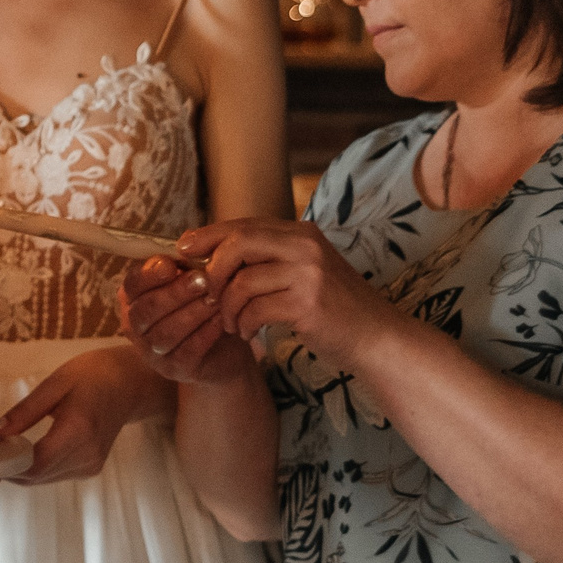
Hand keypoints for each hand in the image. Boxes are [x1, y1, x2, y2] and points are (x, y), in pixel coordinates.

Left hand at [0, 342, 174, 484]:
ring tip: (4, 447)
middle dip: (9, 466)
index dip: (6, 464)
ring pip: (43, 479)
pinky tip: (26, 450)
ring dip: (21, 469)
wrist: (128, 384)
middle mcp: (87, 455)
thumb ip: (25, 411)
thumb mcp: (55, 384)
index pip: (34, 464)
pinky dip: (36, 467)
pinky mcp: (91, 468)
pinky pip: (54, 475)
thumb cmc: (92, 375)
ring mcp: (91, 465)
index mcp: (78, 430)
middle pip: (36, 476)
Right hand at [119, 257, 258, 384]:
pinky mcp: (175, 371)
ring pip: (165, 332)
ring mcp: (153, 352)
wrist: (225, 347)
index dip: (148, 275)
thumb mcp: (195, 279)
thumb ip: (187, 262)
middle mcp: (136, 327)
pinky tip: (221, 321)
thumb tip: (186, 241)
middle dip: (175, 293)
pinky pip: (186, 352)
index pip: (131, 285)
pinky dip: (204, 334)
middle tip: (202, 279)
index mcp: (135, 298)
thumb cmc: (204, 305)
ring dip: (192, 313)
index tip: (170, 264)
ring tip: (215, 299)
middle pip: (146, 310)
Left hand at [185, 218, 395, 356]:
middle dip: (213, 270)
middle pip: (238, 243)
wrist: (377, 338)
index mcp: (303, 233)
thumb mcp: (307, 271)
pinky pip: (255, 309)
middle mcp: (305, 246)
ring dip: (228, 307)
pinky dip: (244, 324)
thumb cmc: (336, 308)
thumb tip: (217, 253)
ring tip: (232, 323)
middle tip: (208, 294)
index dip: (209, 236)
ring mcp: (308, 274)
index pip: (245, 224)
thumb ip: (272, 257)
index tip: (185, 250)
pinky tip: (248, 333)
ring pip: (242, 281)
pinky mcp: (307, 304)